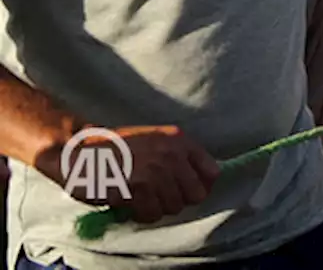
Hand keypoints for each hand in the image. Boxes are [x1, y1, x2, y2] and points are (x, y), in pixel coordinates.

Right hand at [35, 125, 218, 223]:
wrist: (78, 152)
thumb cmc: (117, 148)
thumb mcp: (155, 140)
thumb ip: (179, 156)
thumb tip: (203, 182)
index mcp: (179, 140)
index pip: (212, 172)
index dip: (201, 186)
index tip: (187, 191)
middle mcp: (171, 153)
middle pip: (195, 195)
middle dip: (178, 200)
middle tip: (158, 196)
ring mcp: (155, 171)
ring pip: (174, 207)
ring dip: (158, 207)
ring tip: (141, 197)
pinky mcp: (138, 188)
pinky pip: (153, 214)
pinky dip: (142, 214)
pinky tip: (131, 203)